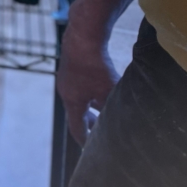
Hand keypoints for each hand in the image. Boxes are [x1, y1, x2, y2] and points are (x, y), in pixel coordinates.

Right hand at [55, 0, 138, 144]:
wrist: (82, 36)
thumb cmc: (95, 65)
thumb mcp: (107, 90)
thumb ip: (111, 107)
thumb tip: (120, 120)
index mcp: (72, 101)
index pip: (77, 128)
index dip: (86, 140)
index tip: (92, 150)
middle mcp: (66, 91)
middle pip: (77, 114)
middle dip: (89, 124)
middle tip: (101, 133)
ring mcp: (66, 79)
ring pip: (79, 100)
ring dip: (90, 108)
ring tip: (103, 112)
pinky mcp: (70, 67)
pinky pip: (79, 87)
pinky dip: (89, 94)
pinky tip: (100, 90)